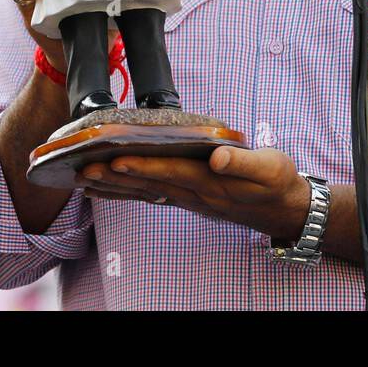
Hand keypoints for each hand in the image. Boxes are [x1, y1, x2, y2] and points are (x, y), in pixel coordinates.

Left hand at [77, 146, 311, 239]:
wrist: (283, 208)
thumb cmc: (276, 182)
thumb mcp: (269, 168)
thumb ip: (243, 162)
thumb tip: (219, 157)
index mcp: (212, 182)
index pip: (172, 172)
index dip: (144, 167)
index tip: (117, 161)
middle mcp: (195, 193)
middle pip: (150, 185)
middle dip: (116, 178)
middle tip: (83, 170)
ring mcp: (189, 199)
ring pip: (146, 194)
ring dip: (114, 188)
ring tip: (84, 179)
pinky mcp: (188, 198)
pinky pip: (151, 197)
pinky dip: (127, 192)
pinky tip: (107, 188)